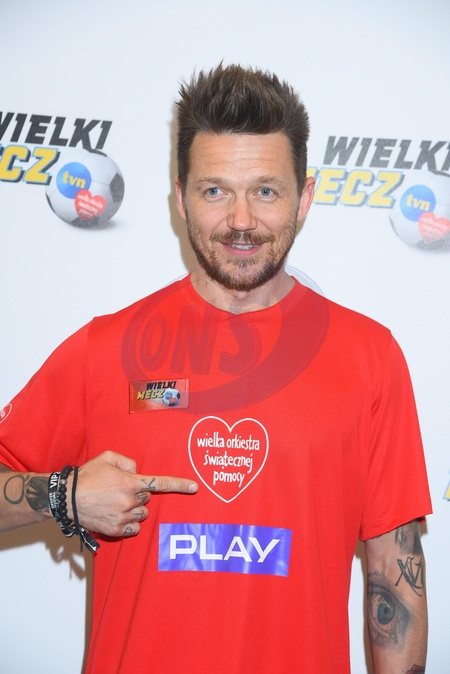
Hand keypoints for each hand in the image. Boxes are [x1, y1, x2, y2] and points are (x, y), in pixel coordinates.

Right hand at [67, 450, 197, 536]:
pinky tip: (115, 514)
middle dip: (139, 494)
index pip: (160, 484)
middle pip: (147, 499)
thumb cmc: (87, 476)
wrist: (66, 498)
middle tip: (120, 490)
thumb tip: (138, 472)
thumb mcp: (108, 457)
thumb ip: (128, 462)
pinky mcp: (116, 530)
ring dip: (135, 508)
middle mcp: (129, 501)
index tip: (195, 487)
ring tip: (115, 502)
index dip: (179, 485)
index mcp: (130, 482)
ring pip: (142, 514)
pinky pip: (134, 527)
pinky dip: (129, 522)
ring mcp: (123, 517)